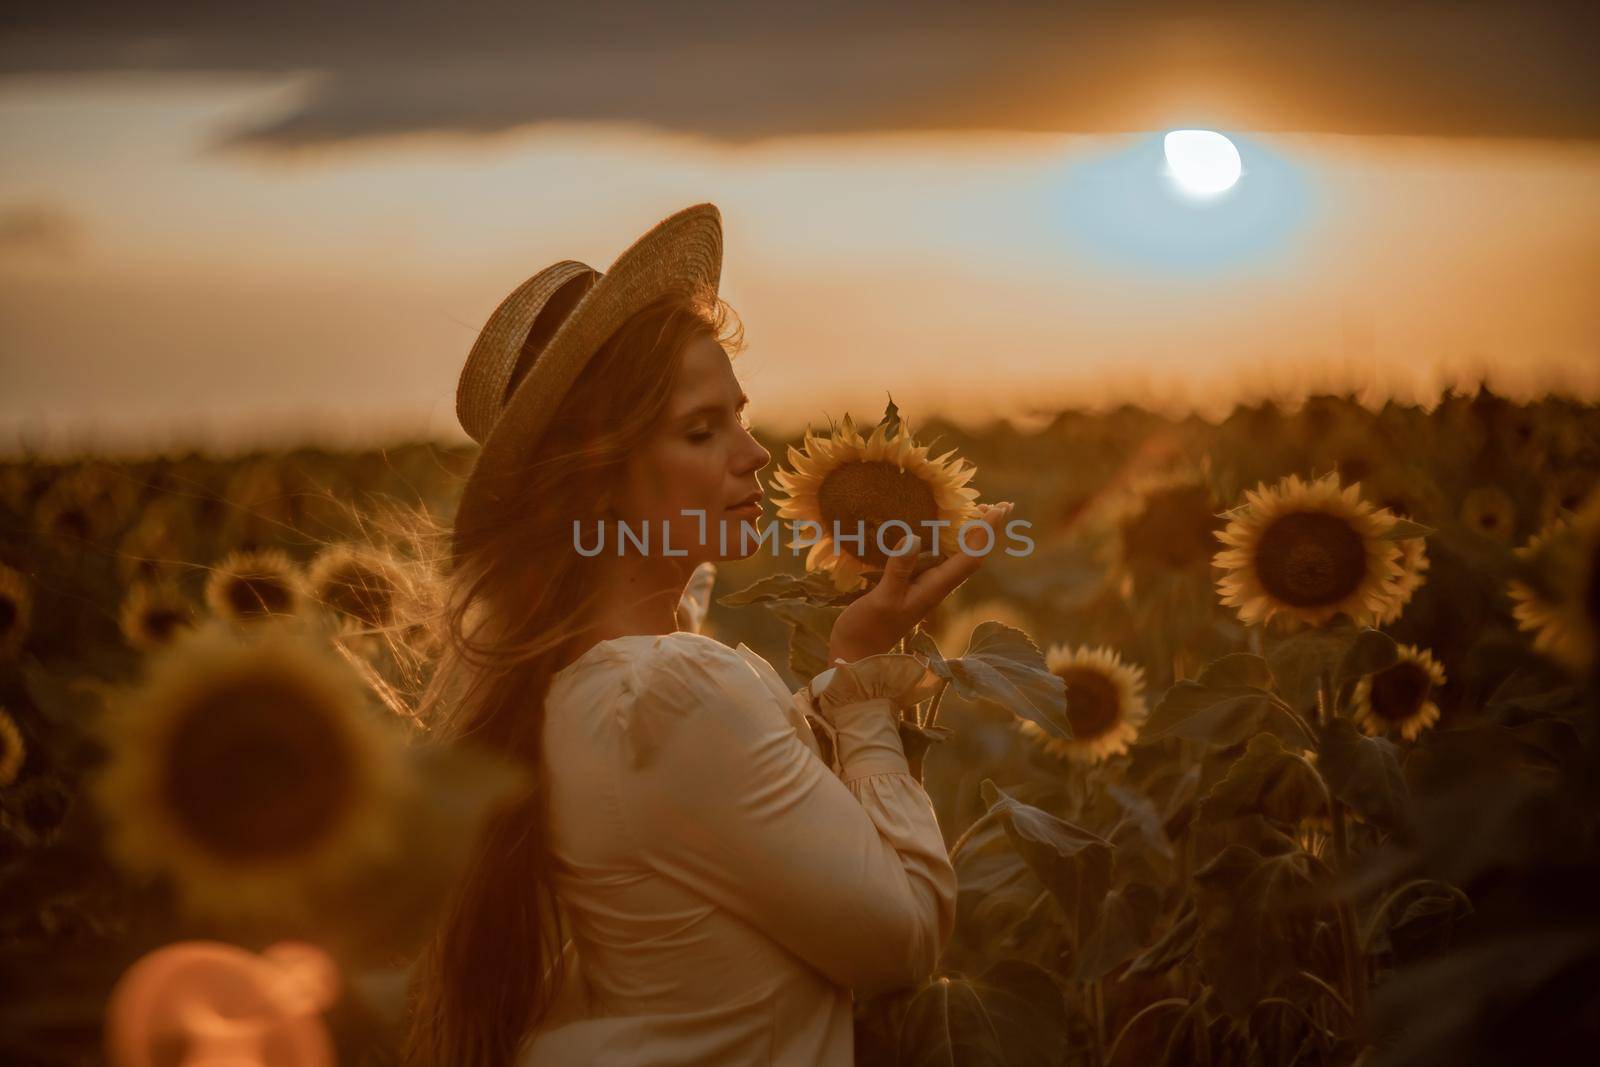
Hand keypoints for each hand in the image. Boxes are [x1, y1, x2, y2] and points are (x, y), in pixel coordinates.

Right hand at [827, 502, 1014, 663]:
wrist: (857, 655)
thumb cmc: (868, 629)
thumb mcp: (882, 598)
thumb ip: (897, 571)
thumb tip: (912, 538)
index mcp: (935, 588)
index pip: (970, 557)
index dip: (986, 533)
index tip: (998, 509)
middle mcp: (936, 586)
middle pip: (971, 555)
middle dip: (987, 531)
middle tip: (1001, 505)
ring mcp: (925, 586)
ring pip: (956, 556)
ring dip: (970, 534)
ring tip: (978, 510)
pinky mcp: (911, 585)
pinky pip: (937, 558)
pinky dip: (946, 540)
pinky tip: (939, 530)